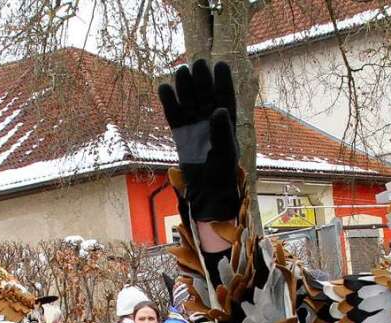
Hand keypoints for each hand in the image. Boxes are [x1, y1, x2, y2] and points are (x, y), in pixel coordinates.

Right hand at [158, 60, 240, 221]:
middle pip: (205, 94)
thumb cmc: (222, 173)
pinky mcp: (181, 134)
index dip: (223, 81)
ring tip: (181, 70)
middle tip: (197, 63)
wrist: (207, 191)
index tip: (220, 65)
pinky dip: (169, 102)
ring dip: (185, 87)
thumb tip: (218, 109)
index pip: (225, 96)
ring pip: (188, 101)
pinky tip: (164, 87)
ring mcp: (194, 126)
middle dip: (201, 79)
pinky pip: (174, 114)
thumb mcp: (225, 151)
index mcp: (226, 121)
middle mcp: (210, 120)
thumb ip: (222, 130)